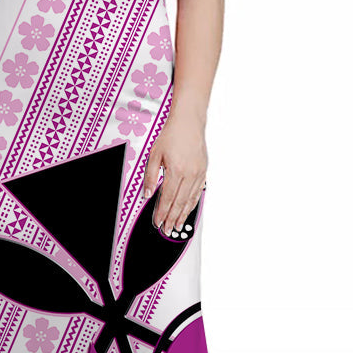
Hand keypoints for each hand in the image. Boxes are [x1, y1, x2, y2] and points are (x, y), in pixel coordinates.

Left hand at [144, 110, 207, 234]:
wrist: (189, 122)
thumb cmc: (171, 136)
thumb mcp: (154, 155)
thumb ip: (150, 177)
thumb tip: (148, 194)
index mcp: (176, 171)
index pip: (167, 198)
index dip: (162, 212)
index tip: (157, 222)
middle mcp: (190, 174)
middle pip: (180, 203)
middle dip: (172, 218)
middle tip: (167, 230)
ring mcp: (199, 173)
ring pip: (190, 200)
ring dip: (183, 215)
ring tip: (177, 226)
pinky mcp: (203, 171)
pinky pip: (198, 192)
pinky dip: (192, 204)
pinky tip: (188, 210)